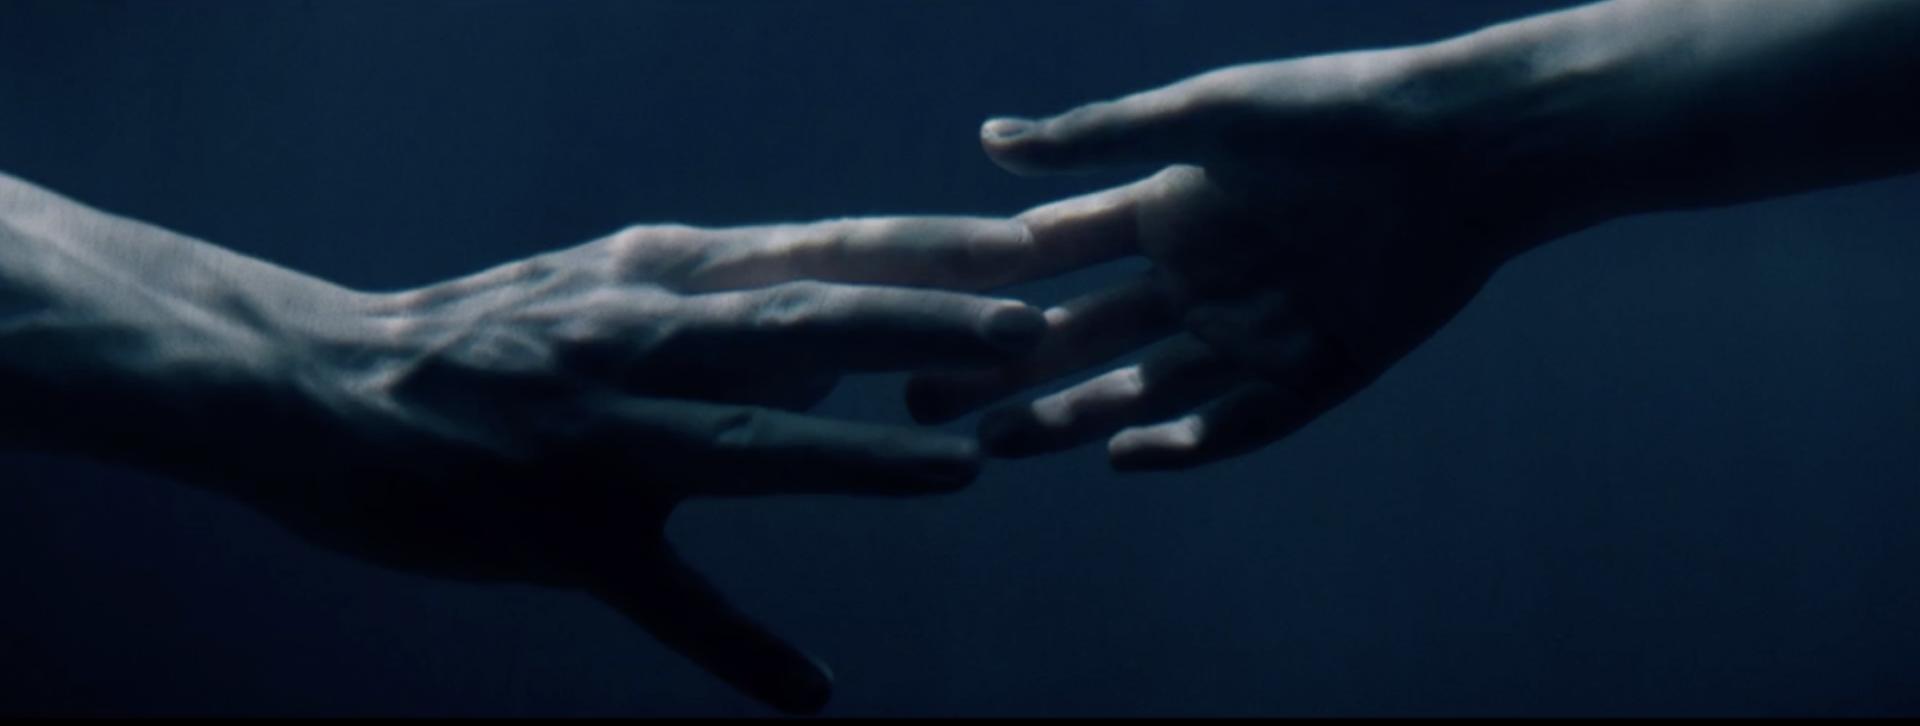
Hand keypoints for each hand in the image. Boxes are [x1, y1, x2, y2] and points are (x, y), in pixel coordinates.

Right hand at [201, 217, 1045, 713]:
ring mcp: (596, 432)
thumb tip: (835, 323)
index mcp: (657, 273)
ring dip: (857, 448)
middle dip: (922, 319)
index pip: (816, 249)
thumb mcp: (604, 282)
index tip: (1026, 244)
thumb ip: (719, 299)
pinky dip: (739, 648)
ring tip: (963, 463)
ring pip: (743, 433)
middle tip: (1032, 325)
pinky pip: (661, 597)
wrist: (311, 381)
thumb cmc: (479, 335)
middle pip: (800, 319)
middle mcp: (635, 336)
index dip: (925, 247)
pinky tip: (810, 691)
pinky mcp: (556, 528)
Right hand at [907, 47, 1590, 469]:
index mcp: (1169, 210)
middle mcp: (1202, 276)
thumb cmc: (1334, 112)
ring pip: (1147, 387)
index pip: (1057, 261)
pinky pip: (1238, 423)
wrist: (1466, 149)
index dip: (988, 289)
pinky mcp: (1317, 370)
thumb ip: (1101, 138)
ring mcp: (1255, 328)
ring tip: (1001, 445)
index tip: (915, 315)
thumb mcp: (1208, 115)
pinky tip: (1125, 456)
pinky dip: (1184, 442)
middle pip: (1087, 335)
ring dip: (1077, 416)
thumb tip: (989, 140)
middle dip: (1008, 369)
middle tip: (929, 405)